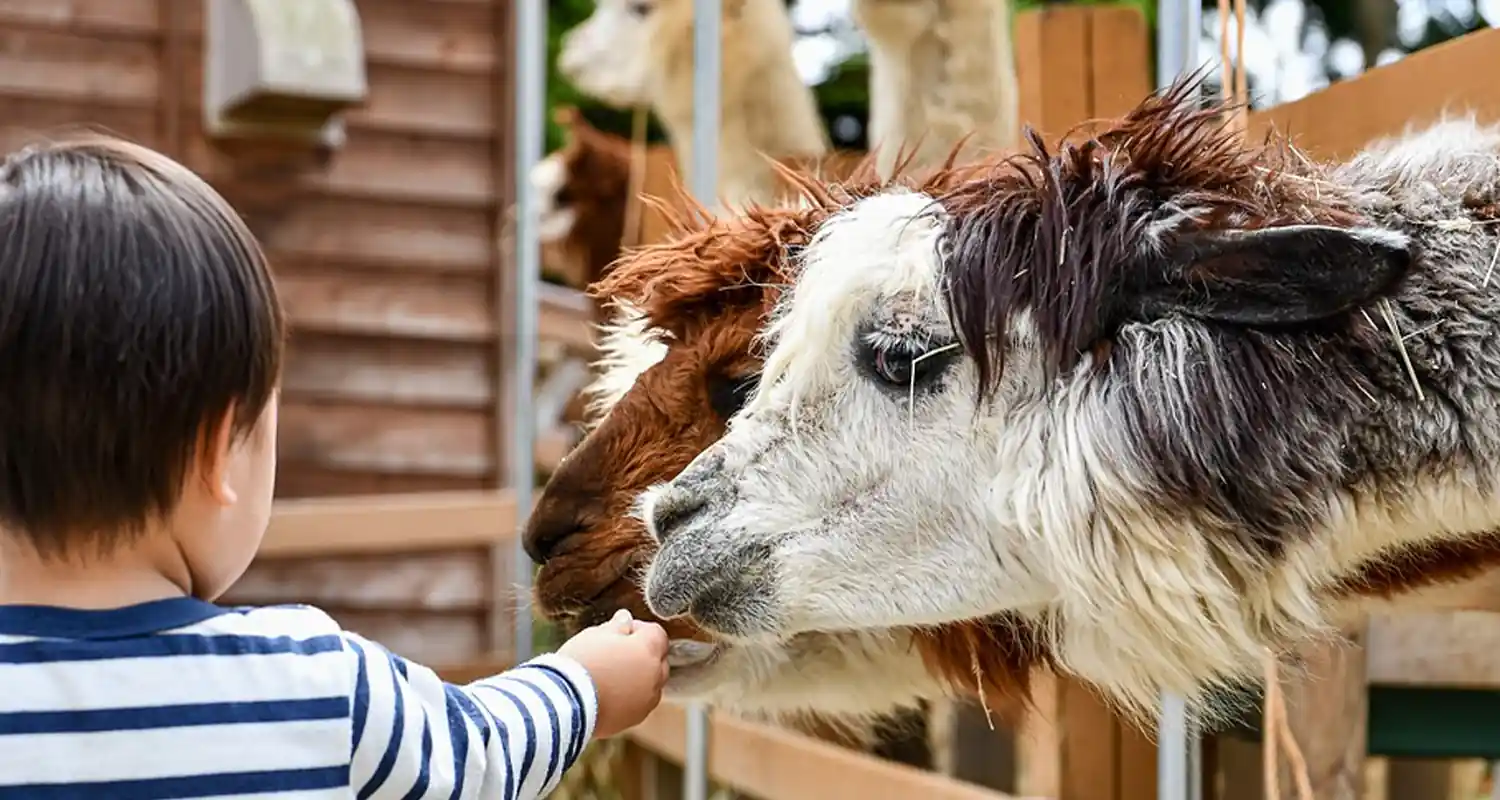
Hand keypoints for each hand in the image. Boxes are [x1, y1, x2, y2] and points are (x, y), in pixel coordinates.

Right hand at [557, 609, 669, 737]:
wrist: (565, 703)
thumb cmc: (580, 663)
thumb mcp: (595, 635)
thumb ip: (617, 625)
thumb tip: (625, 618)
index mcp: (648, 649)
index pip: (656, 633)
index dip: (638, 629)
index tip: (621, 631)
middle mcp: (654, 675)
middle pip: (658, 659)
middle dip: (642, 654)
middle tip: (616, 653)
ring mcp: (647, 699)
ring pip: (652, 683)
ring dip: (639, 677)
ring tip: (611, 675)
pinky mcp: (636, 718)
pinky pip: (641, 702)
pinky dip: (631, 697)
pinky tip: (609, 693)